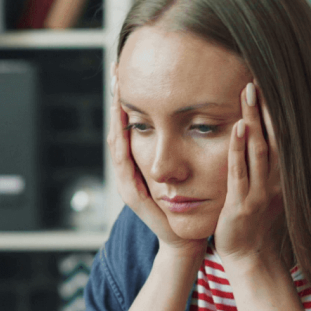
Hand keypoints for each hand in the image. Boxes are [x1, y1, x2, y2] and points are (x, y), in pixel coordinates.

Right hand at [107, 76, 204, 256]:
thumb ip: (182, 148)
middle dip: (116, 99)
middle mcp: (128, 170)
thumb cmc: (189, 205)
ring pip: (116, 142)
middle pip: (117, 127)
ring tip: (117, 91)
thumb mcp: (184, 169)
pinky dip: (121, 143)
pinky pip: (122, 163)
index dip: (127, 99)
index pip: (130, 124)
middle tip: (115, 70)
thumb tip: (195, 115)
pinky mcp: (132, 193)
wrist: (184, 239)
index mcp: (140, 162)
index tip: (127, 71)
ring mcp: (126, 182)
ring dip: (115, 117)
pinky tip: (122, 125)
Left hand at [213, 82, 287, 268]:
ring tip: (248, 92)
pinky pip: (240, 173)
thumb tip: (261, 135)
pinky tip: (236, 129)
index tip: (269, 83)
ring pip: (259, 150)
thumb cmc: (254, 223)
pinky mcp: (242, 205)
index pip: (281, 136)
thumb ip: (265, 165)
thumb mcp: (265, 190)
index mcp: (281, 176)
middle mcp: (275, 181)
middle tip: (258, 77)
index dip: (276, 110)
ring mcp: (260, 193)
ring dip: (253, 120)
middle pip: (274, 136)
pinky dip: (238, 150)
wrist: (251, 259)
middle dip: (266, 107)